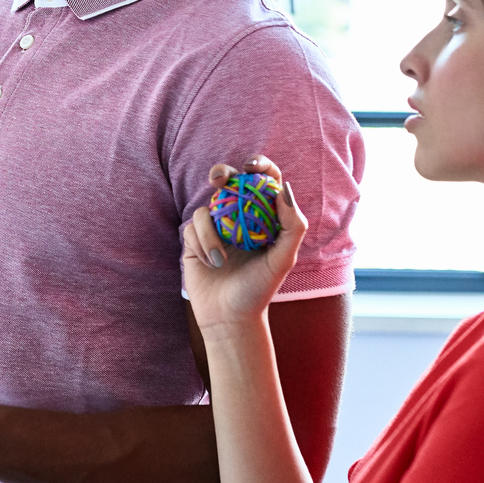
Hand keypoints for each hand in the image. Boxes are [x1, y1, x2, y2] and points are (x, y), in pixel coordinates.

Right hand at [180, 154, 307, 337]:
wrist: (229, 317)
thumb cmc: (260, 289)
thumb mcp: (283, 259)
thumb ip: (292, 226)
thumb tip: (284, 190)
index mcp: (262, 216)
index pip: (262, 181)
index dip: (258, 165)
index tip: (250, 167)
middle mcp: (237, 217)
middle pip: (227, 180)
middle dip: (221, 172)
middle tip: (219, 179)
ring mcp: (213, 227)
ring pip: (205, 209)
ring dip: (211, 232)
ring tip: (220, 260)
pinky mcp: (193, 240)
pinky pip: (192, 227)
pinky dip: (202, 244)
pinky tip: (211, 264)